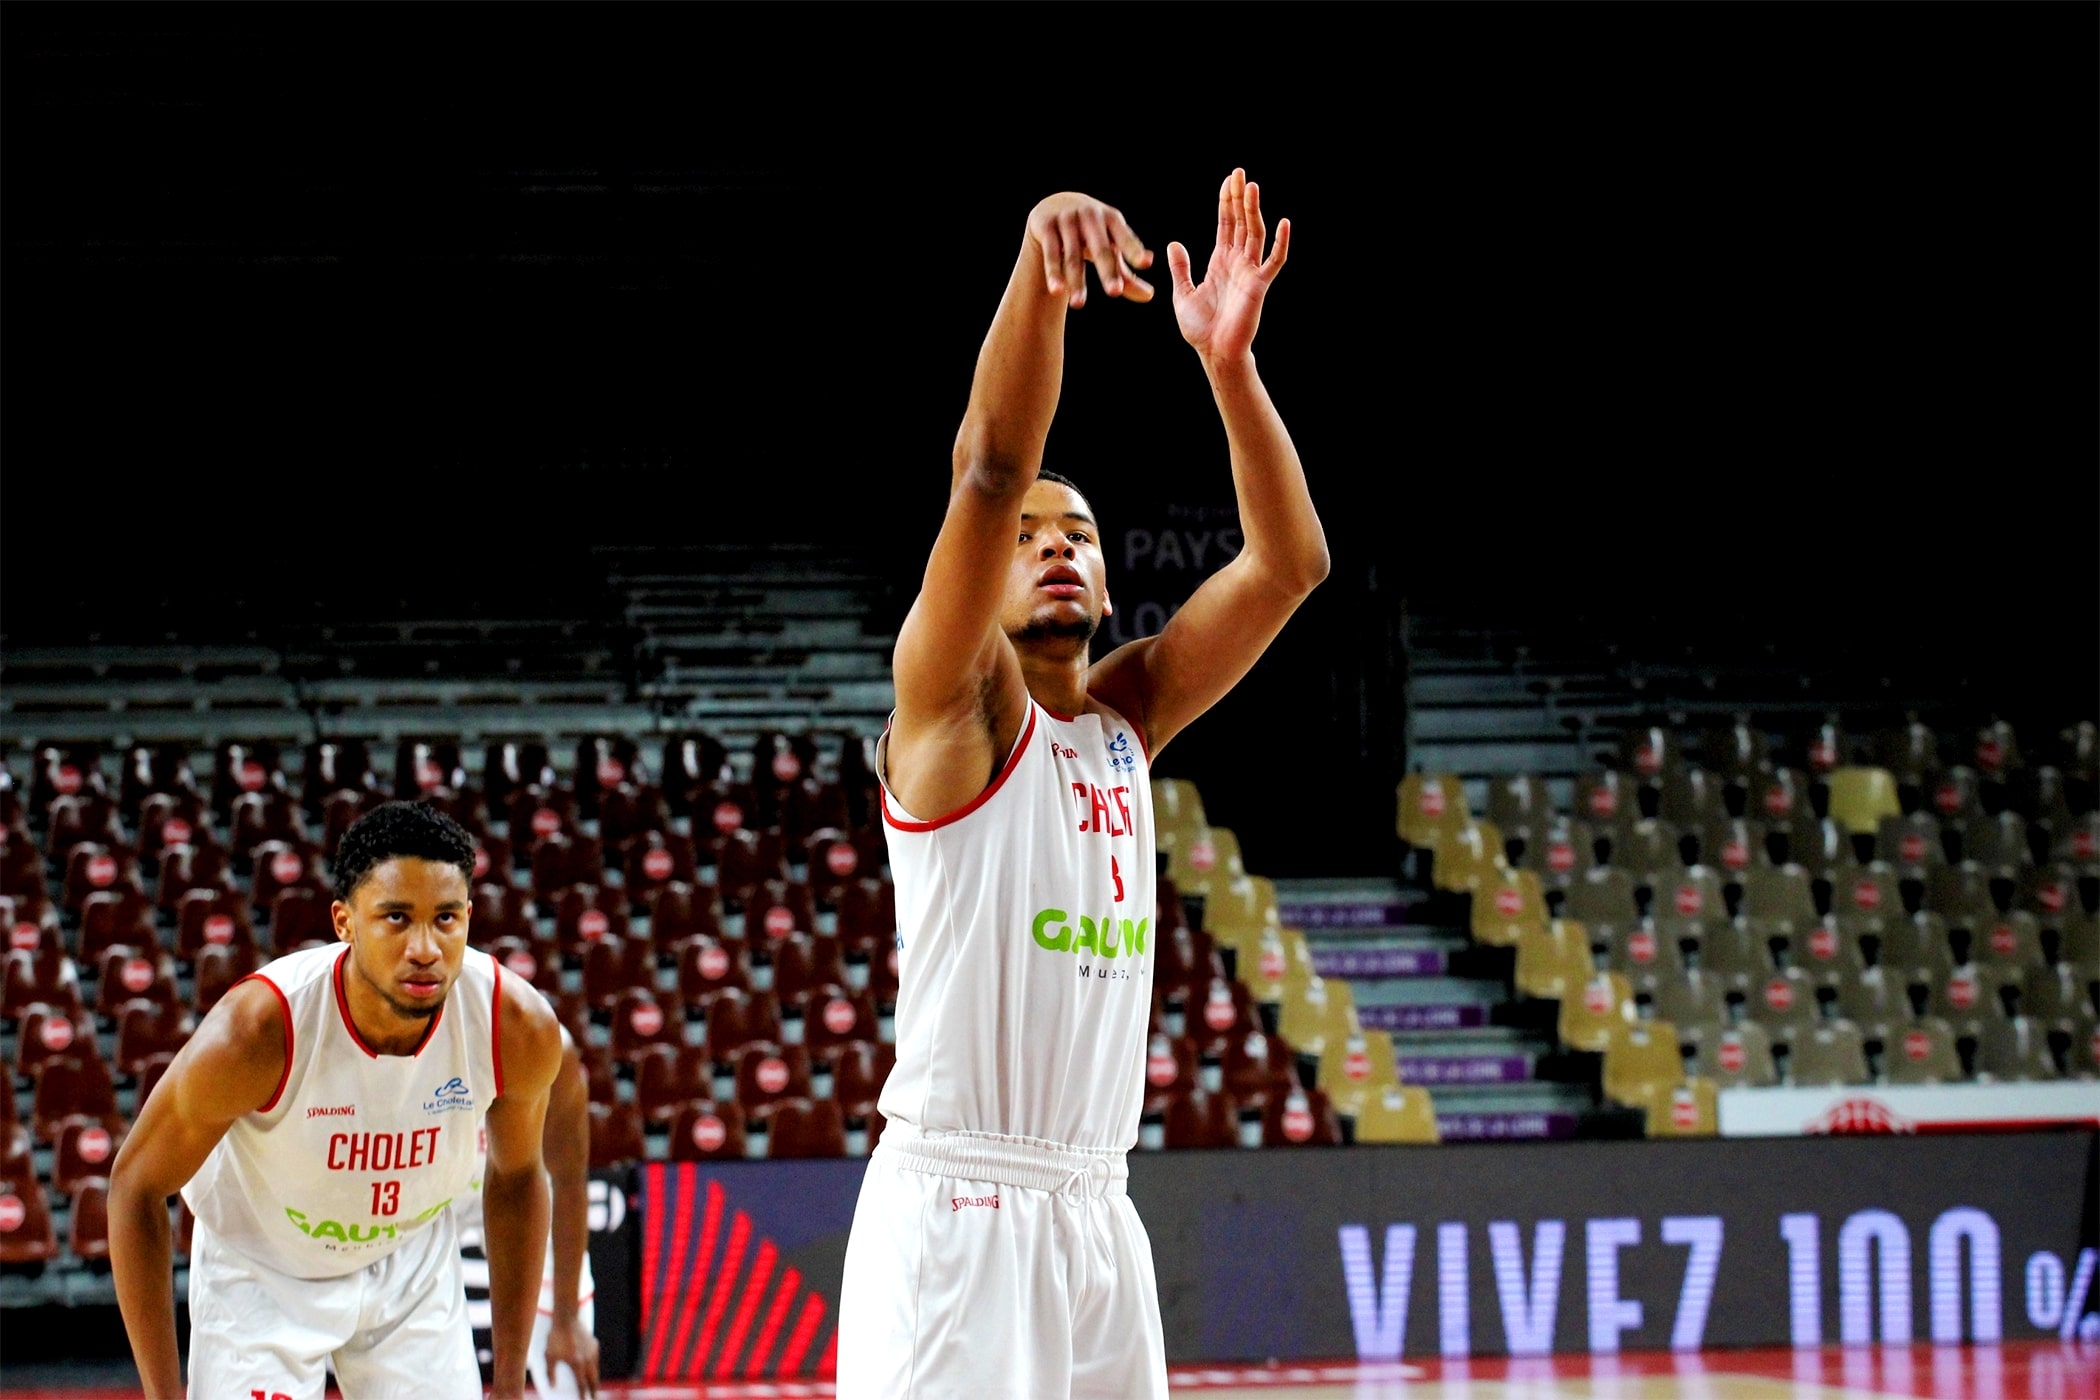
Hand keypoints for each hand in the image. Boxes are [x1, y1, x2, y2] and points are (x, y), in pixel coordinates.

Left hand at [542, 1314, 600, 1398]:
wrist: (567, 1318)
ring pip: (596, 1369)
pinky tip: (591, 1367)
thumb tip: (552, 1387)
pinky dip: (594, 1365)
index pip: (582, 1384)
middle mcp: (588, 1359)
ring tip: (594, 1385)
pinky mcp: (594, 1344)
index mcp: (577, 1364)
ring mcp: (592, 1351)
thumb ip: (550, 1373)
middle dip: (594, 1390)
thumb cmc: (555, 1338)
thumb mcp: (549, 1356)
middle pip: (593, 1379)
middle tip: (594, 1398)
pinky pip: (595, 1358)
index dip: (583, 1395)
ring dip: (595, 1378)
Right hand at [1026, 193, 1154, 308]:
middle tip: (1115, 292)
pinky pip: (1051, 254)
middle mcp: (1090, 215)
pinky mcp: (1046, 226)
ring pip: (1073, 256)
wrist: (1054, 205)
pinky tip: (1057, 291)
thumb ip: (1126, 273)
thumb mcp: (1109, 246)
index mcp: (1111, 218)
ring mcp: (1067, 219)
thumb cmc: (1090, 233)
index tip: (1146, 263)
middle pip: (1101, 249)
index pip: (1125, 237)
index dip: (1134, 250)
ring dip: (1076, 280)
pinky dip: (1054, 273)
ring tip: (1079, 305)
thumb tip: (1150, 296)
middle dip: (1107, 271)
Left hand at [1168, 169, 1289, 367]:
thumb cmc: (1200, 329)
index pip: (1225, 225)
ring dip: (1253, 210)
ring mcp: (1250, 272)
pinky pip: (1274, 260)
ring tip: (1250, 186)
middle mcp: (1237, 262)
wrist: (1213, 352)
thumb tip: (1174, 243)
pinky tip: (1284, 222)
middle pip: (1240, 222)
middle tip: (1239, 172)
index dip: (1225, 203)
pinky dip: (1280, 242)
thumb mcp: (1183, 294)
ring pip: (1254, 233)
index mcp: (1220, 262)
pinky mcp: (1260, 285)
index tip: (1227, 181)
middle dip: (1239, 198)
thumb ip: (1181, 268)